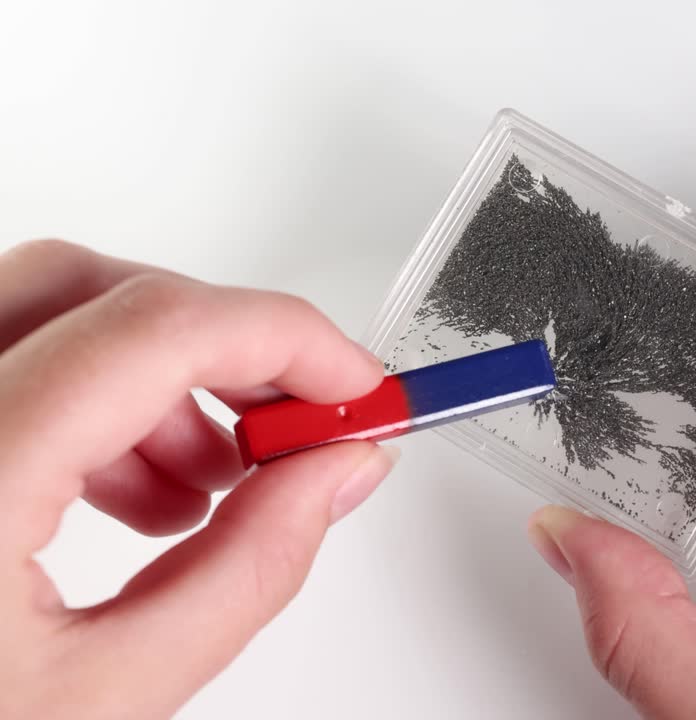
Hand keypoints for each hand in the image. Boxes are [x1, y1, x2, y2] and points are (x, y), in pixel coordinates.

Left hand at [0, 240, 398, 718]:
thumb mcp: (106, 700)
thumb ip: (249, 569)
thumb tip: (336, 473)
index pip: (157, 330)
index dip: (288, 341)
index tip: (355, 388)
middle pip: (98, 290)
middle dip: (226, 347)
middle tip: (299, 420)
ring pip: (50, 313)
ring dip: (163, 379)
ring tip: (214, 483)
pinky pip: (11, 362)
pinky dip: (98, 401)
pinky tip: (132, 492)